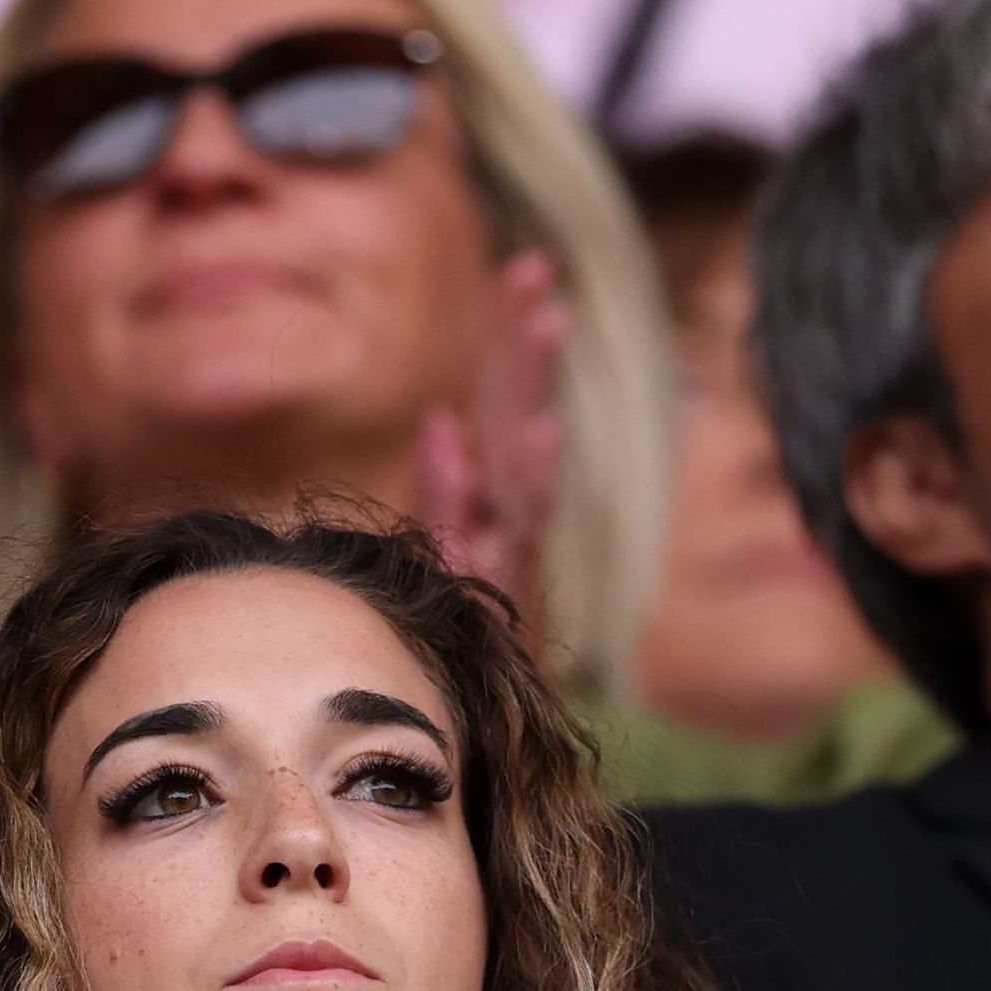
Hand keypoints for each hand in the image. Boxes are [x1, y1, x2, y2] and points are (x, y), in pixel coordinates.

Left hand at [414, 246, 572, 611]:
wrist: (478, 726)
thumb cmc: (456, 640)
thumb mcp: (442, 560)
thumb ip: (445, 495)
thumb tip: (441, 423)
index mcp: (487, 495)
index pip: (498, 400)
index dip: (508, 335)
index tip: (525, 264)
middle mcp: (506, 511)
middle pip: (515, 410)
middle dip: (523, 339)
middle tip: (537, 266)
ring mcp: (512, 544)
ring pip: (524, 452)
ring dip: (533, 387)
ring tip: (549, 320)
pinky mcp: (513, 583)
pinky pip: (520, 525)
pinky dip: (532, 477)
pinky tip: (541, 433)